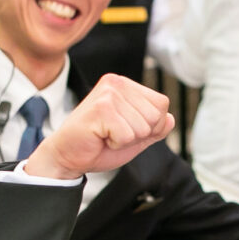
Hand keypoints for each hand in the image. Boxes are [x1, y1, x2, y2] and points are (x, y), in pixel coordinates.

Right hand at [22, 75, 174, 179]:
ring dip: (126, 139)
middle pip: (156, 116)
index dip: (151, 125)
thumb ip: (156, 127)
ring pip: (143, 127)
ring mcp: (108, 94)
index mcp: (126, 85)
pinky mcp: (100, 109)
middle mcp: (117, 83)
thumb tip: (170, 119)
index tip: (126, 128)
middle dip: (138, 133)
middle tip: (113, 133)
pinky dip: (116, 144)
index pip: (162, 104)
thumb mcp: (136, 136)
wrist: (68, 156)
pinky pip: (128, 136)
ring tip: (106, 135)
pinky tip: (100, 137)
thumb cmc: (99, 144)